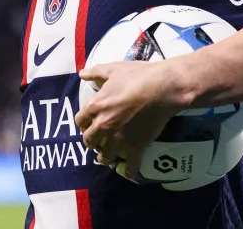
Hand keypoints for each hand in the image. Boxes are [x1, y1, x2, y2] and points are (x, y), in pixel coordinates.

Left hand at [75, 60, 184, 179]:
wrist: (162, 88)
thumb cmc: (138, 76)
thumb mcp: (114, 69)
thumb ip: (96, 73)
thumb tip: (82, 74)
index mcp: (96, 107)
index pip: (80, 121)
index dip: (83, 123)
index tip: (88, 124)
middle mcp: (103, 126)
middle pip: (89, 141)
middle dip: (92, 141)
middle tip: (97, 141)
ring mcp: (118, 139)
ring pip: (105, 156)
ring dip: (104, 157)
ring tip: (106, 157)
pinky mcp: (135, 147)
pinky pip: (130, 166)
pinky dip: (129, 170)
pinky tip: (129, 172)